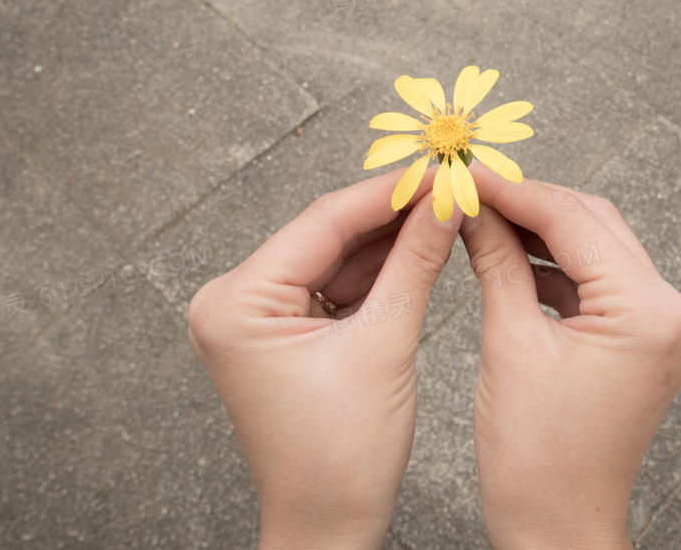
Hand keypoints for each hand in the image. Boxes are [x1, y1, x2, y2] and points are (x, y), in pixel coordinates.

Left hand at [187, 169, 462, 549]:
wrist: (327, 527)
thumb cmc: (340, 460)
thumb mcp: (384, 346)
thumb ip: (414, 264)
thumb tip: (445, 203)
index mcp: (236, 304)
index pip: (322, 223)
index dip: (388, 192)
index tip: (437, 167)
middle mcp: (234, 303)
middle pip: (325, 235)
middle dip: (391, 213)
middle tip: (447, 184)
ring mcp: (256, 317)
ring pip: (333, 257)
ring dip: (388, 238)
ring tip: (443, 211)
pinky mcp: (281, 332)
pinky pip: (333, 285)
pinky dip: (376, 271)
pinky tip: (419, 247)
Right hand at [460, 166, 680, 549]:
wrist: (560, 528)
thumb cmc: (535, 459)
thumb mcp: (508, 344)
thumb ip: (495, 261)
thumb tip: (472, 205)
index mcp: (647, 313)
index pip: (574, 221)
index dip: (513, 191)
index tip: (467, 173)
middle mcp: (671, 313)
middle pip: (594, 224)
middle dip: (530, 204)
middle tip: (472, 192)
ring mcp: (666, 328)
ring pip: (599, 248)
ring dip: (543, 232)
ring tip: (484, 221)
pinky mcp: (649, 342)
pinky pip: (602, 283)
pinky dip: (559, 268)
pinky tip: (512, 260)